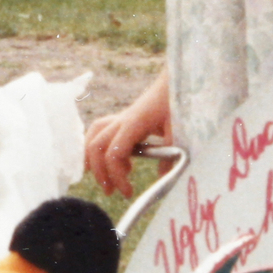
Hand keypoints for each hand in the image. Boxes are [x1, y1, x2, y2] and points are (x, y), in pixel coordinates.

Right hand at [84, 72, 170, 197]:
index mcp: (134, 124)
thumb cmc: (178, 101)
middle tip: (113, 192)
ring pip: (92, 137)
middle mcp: (122, 120)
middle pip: (96, 148)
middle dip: (100, 173)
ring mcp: (120, 118)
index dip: (116, 176)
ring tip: (103, 179)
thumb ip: (172, 154)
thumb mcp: (180, 130)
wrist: (176, 79)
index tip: (129, 192)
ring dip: (92, 160)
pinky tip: (106, 160)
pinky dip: (95, 147)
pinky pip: (99, 131)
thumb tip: (162, 179)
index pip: (113, 154)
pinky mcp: (122, 118)